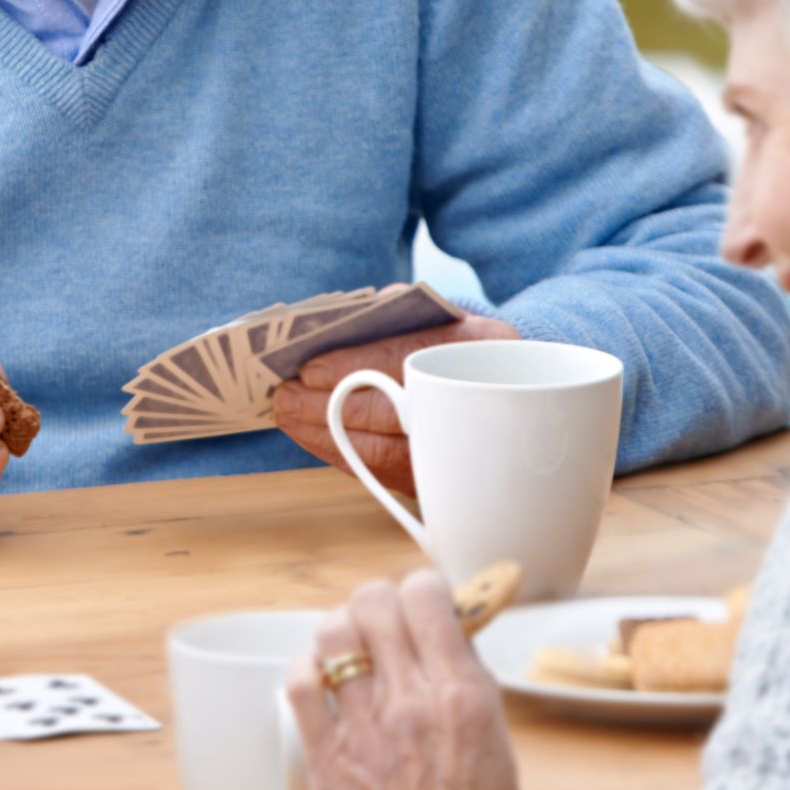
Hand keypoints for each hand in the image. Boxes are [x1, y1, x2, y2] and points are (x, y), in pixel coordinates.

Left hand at [270, 313, 519, 492]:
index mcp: (487, 342)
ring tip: (287, 415)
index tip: (311, 370)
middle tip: (285, 399)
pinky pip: (383, 471)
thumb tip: (330, 328)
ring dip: (327, 435)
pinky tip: (311, 435)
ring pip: (386, 451)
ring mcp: (468, 445)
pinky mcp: (446, 475)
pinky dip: (341, 453)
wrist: (505, 385)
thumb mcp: (434, 314)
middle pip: (396, 409)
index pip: (413, 355)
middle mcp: (485, 396)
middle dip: (331, 406)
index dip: (357, 364)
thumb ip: (392, 315)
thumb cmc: (451, 339)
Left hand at [286, 572, 526, 789]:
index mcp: (461, 695)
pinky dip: (308, 668)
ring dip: (342, 629)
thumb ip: (466, 683)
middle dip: (378, 603)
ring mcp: (362, 727)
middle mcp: (410, 701)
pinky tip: (321, 677)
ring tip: (351, 647)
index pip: (426, 597)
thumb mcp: (495, 742)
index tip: (420, 600)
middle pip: (373, 604)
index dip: (421, 590)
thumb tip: (444, 635)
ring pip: (333, 632)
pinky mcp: (324, 757)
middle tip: (383, 621)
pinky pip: (299, 683)